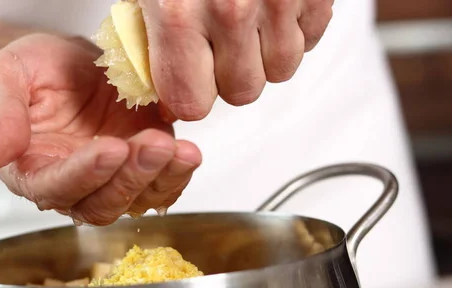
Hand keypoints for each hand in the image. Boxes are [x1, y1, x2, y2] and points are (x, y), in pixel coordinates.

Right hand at [0, 34, 201, 225]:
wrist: (69, 64)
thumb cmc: (34, 70)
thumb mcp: (6, 77)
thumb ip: (0, 116)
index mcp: (31, 170)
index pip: (54, 188)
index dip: (82, 174)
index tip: (108, 149)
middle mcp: (72, 185)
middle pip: (99, 204)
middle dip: (129, 178)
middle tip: (153, 145)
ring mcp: (110, 180)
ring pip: (133, 201)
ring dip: (158, 179)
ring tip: (180, 151)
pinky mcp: (139, 168)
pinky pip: (159, 187)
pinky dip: (176, 176)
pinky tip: (187, 155)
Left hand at [138, 0, 333, 119]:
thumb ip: (152, 43)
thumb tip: (163, 99)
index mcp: (178, 13)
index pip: (191, 103)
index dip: (189, 97)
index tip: (189, 85)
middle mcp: (231, 9)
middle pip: (241, 92)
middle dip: (229, 76)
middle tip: (219, 43)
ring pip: (280, 70)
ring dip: (266, 55)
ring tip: (248, 20)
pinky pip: (311, 39)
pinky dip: (296, 29)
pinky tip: (273, 6)